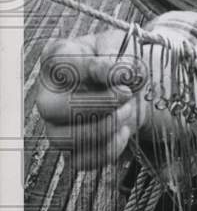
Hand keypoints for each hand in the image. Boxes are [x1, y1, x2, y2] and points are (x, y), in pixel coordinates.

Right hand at [36, 30, 149, 170]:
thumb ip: (117, 57)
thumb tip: (111, 73)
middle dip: (98, 104)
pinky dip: (109, 148)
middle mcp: (48, 95)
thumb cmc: (120, 64)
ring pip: (65, 139)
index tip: (117, 70)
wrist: (133, 89)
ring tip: (128, 110)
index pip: (58, 62)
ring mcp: (56, 126)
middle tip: (126, 94)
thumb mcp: (122, 49)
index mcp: (57, 60)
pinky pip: (82, 161)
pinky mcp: (71, 150)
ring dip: (106, 127)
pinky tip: (123, 131)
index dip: (90, 68)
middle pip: (52, 109)